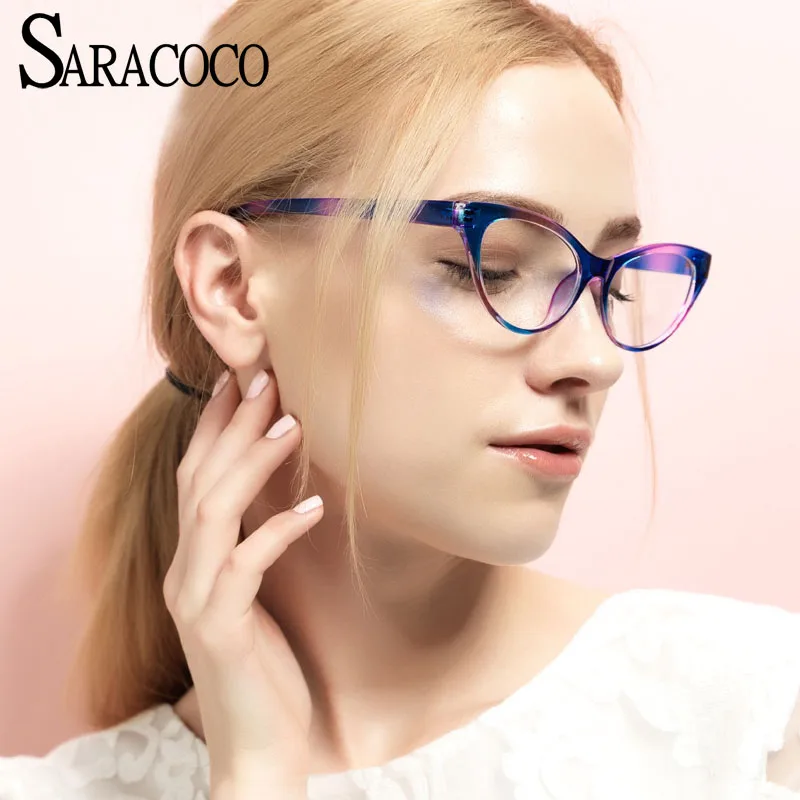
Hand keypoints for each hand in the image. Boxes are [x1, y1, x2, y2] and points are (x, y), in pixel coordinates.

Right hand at [162, 368, 322, 797]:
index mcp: (192, 561)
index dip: (213, 427)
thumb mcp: (258, 595)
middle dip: (232, 427)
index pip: (194, 478)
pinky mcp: (221, 628)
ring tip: (292, 425)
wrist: (259, 745)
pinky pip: (245, 566)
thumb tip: (288, 496)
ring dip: (252, 464)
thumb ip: (255, 548)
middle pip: (199, 481)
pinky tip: (313, 508)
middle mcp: (185, 573)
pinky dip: (277, 531)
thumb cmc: (265, 665)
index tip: (239, 382)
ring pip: (213, 512)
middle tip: (267, 380)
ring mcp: (197, 601)